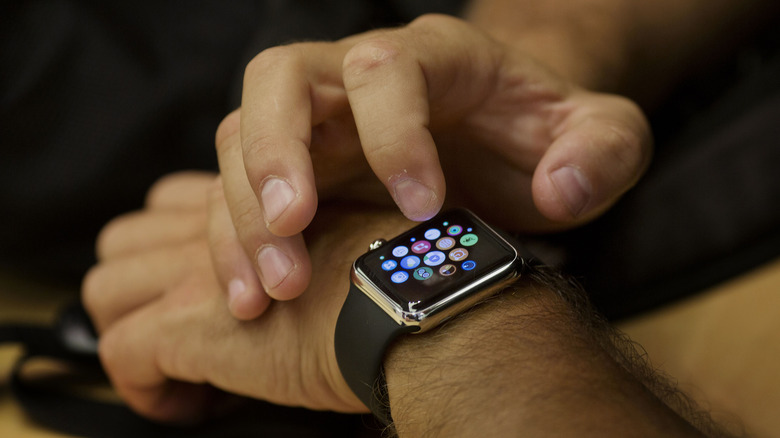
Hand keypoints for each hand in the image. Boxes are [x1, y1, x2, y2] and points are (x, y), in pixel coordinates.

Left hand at [82, 172, 412, 421]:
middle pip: (127, 238)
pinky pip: (121, 352)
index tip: (207, 292)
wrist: (412, 307)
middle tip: (173, 325)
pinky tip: (188, 403)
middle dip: (137, 282)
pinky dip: (142, 387)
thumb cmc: (402, 280)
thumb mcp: (355, 241)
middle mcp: (218, 229)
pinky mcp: (190, 323)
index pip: (175, 204)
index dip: (176, 246)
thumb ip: (314, 242)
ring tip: (171, 366)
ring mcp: (197, 273)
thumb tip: (311, 281)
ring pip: (106, 288)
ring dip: (127, 329)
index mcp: (255, 206)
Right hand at [216, 14, 651, 317]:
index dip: (394, 133)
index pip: (389, 68)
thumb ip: (603, 151)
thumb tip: (559, 189)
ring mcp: (320, 121)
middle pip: (283, 81)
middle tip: (291, 227)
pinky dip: (234, 242)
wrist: (503, 146)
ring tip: (268, 291)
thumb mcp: (600, 137)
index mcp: (438, 56)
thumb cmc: (545, 139)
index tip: (422, 209)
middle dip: (277, 153)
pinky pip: (238, 190)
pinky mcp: (298, 167)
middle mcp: (359, 75)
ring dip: (243, 213)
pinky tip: (252, 299)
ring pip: (242, 136)